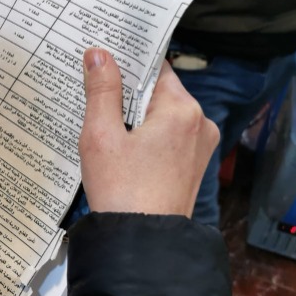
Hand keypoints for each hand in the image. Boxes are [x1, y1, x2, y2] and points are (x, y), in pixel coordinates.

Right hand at [79, 48, 218, 217]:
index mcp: (181, 109)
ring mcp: (199, 146)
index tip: (104, 58)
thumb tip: (99, 53)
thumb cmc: (120, 188)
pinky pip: (168, 136)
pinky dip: (146, 134)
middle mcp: (199, 123)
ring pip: (162, 115)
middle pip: (159, 91)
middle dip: (128, 91)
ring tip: (103, 121)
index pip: (155, 68)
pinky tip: (121, 145)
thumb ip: (102, 90)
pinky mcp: (192, 165)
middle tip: (95, 91)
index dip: (128, 62)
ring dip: (135, 115)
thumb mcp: (101, 134)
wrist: (141, 242)